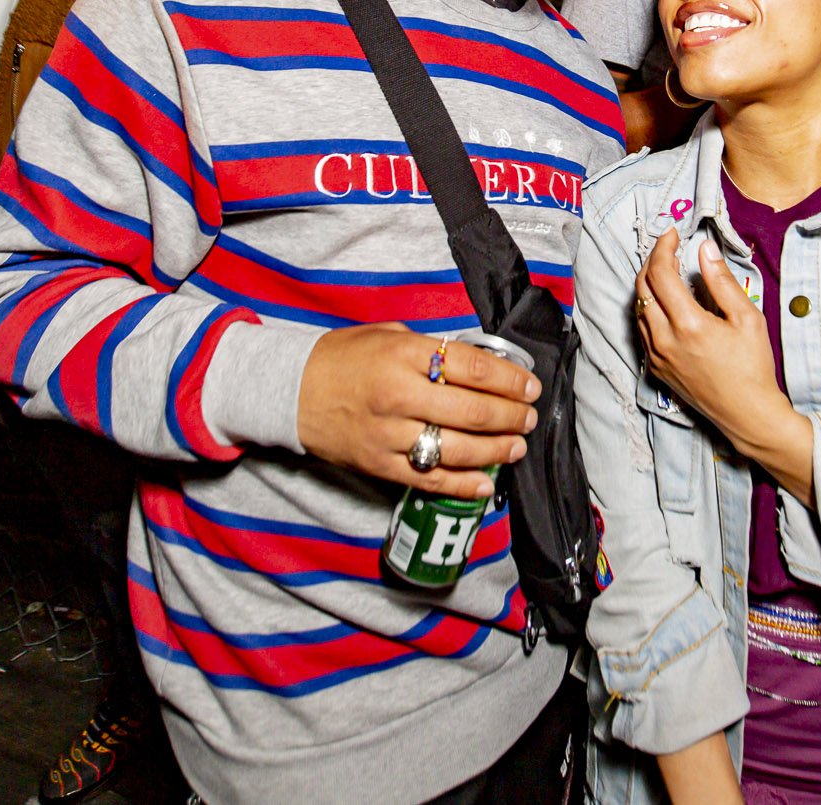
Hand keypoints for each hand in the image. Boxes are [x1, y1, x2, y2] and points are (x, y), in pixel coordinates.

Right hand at [297, 322, 538, 497]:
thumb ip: (430, 350)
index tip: (530, 386)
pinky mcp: (379, 465)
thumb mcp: (387, 335)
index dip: (509, 379)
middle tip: (529, 418)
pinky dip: (462, 485)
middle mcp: (398, 394)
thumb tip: (477, 365)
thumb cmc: (342, 358)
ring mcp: (389, 434)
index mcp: (403, 354)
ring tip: (516, 447)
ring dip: (496, 450)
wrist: (290, 391)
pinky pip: (429, 479)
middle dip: (511, 416)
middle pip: (472, 410)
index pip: (472, 367)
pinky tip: (486, 483)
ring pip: (457, 448)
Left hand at [635, 229, 786, 440]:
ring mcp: (656, 356)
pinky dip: (649, 308)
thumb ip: (722, 280)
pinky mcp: (656, 368)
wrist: (747, 413)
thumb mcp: (747, 318)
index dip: (663, 247)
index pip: (660, 273)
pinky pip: (642, 329)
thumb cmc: (753, 366)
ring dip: (648, 284)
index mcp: (688, 324)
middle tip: (669, 249)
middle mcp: (664, 340)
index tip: (673, 234)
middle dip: (652, 261)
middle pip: (642, 287)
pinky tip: (666, 303)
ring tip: (667, 271)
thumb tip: (704, 248)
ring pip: (638, 309)